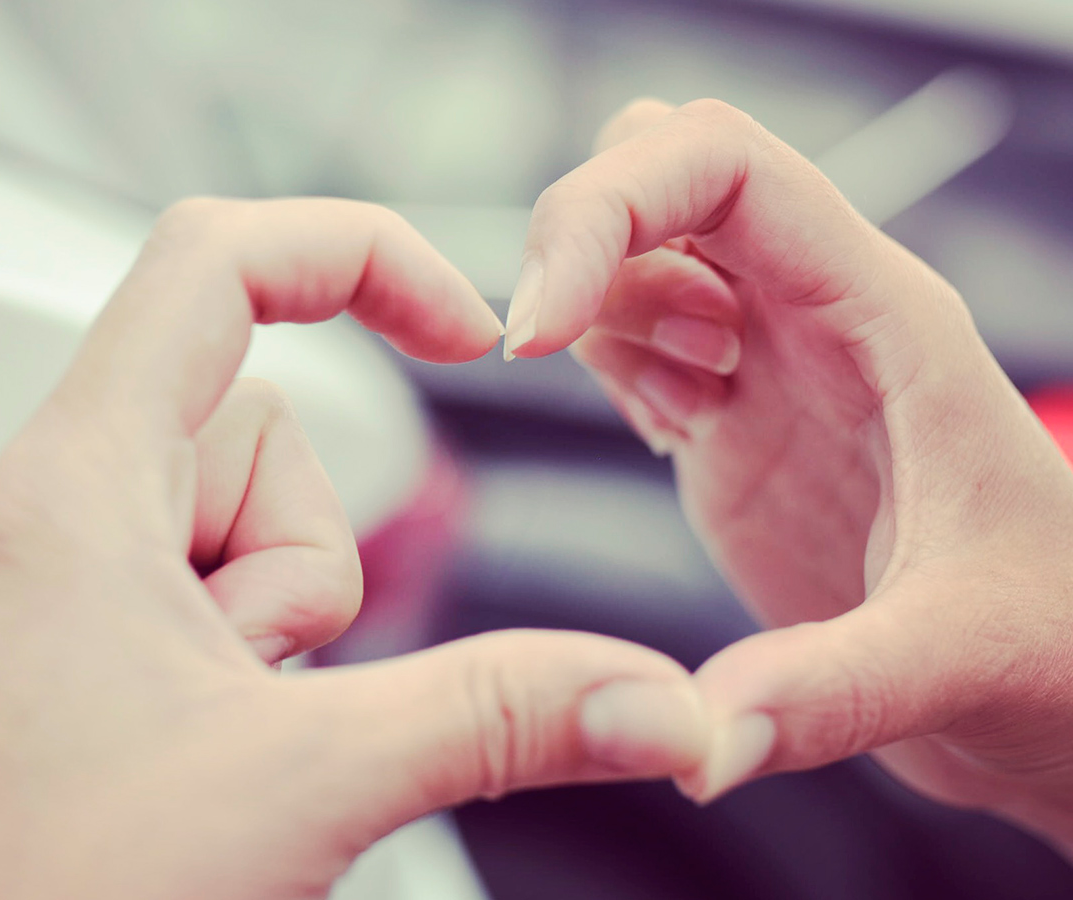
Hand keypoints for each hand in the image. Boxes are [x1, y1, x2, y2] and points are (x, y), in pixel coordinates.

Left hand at [0, 198, 708, 899]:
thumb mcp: (308, 788)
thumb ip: (501, 718)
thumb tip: (655, 699)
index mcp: (74, 487)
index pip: (214, 261)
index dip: (358, 253)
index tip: (459, 326)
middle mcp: (44, 513)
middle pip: (254, 414)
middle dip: (310, 547)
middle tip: (263, 682)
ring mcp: (52, 584)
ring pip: (237, 516)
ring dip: (276, 614)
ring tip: (223, 728)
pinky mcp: (69, 649)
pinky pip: (199, 589)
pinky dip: (242, 651)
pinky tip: (206, 744)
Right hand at [507, 98, 1072, 851]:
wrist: (1054, 689)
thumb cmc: (1056, 647)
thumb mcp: (965, 661)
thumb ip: (831, 695)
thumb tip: (699, 744)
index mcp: (883, 317)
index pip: (724, 167)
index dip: (608, 210)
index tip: (536, 327)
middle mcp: (819, 316)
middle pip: (663, 171)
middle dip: (582, 239)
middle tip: (566, 357)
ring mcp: (770, 365)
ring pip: (637, 248)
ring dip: (599, 313)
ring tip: (674, 417)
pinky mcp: (731, 420)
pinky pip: (633, 332)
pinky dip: (604, 364)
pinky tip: (662, 433)